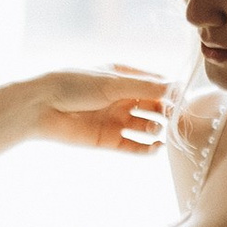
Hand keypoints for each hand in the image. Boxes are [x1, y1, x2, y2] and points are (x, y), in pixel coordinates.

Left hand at [24, 67, 167, 154]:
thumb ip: (145, 87)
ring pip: (147, 126)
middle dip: (168, 112)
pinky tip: (155, 147)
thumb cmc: (74, 85)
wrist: (41, 107)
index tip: (185, 98)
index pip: (156, 84)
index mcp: (123, 77)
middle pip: (155, 106)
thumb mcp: (113, 82)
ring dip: (158, 129)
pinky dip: (146, 149)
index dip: (171, 92)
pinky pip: (134, 146)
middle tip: (178, 118)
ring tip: (158, 131)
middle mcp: (122, 98)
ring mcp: (116, 119)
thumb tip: (176, 88)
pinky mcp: (109, 140)